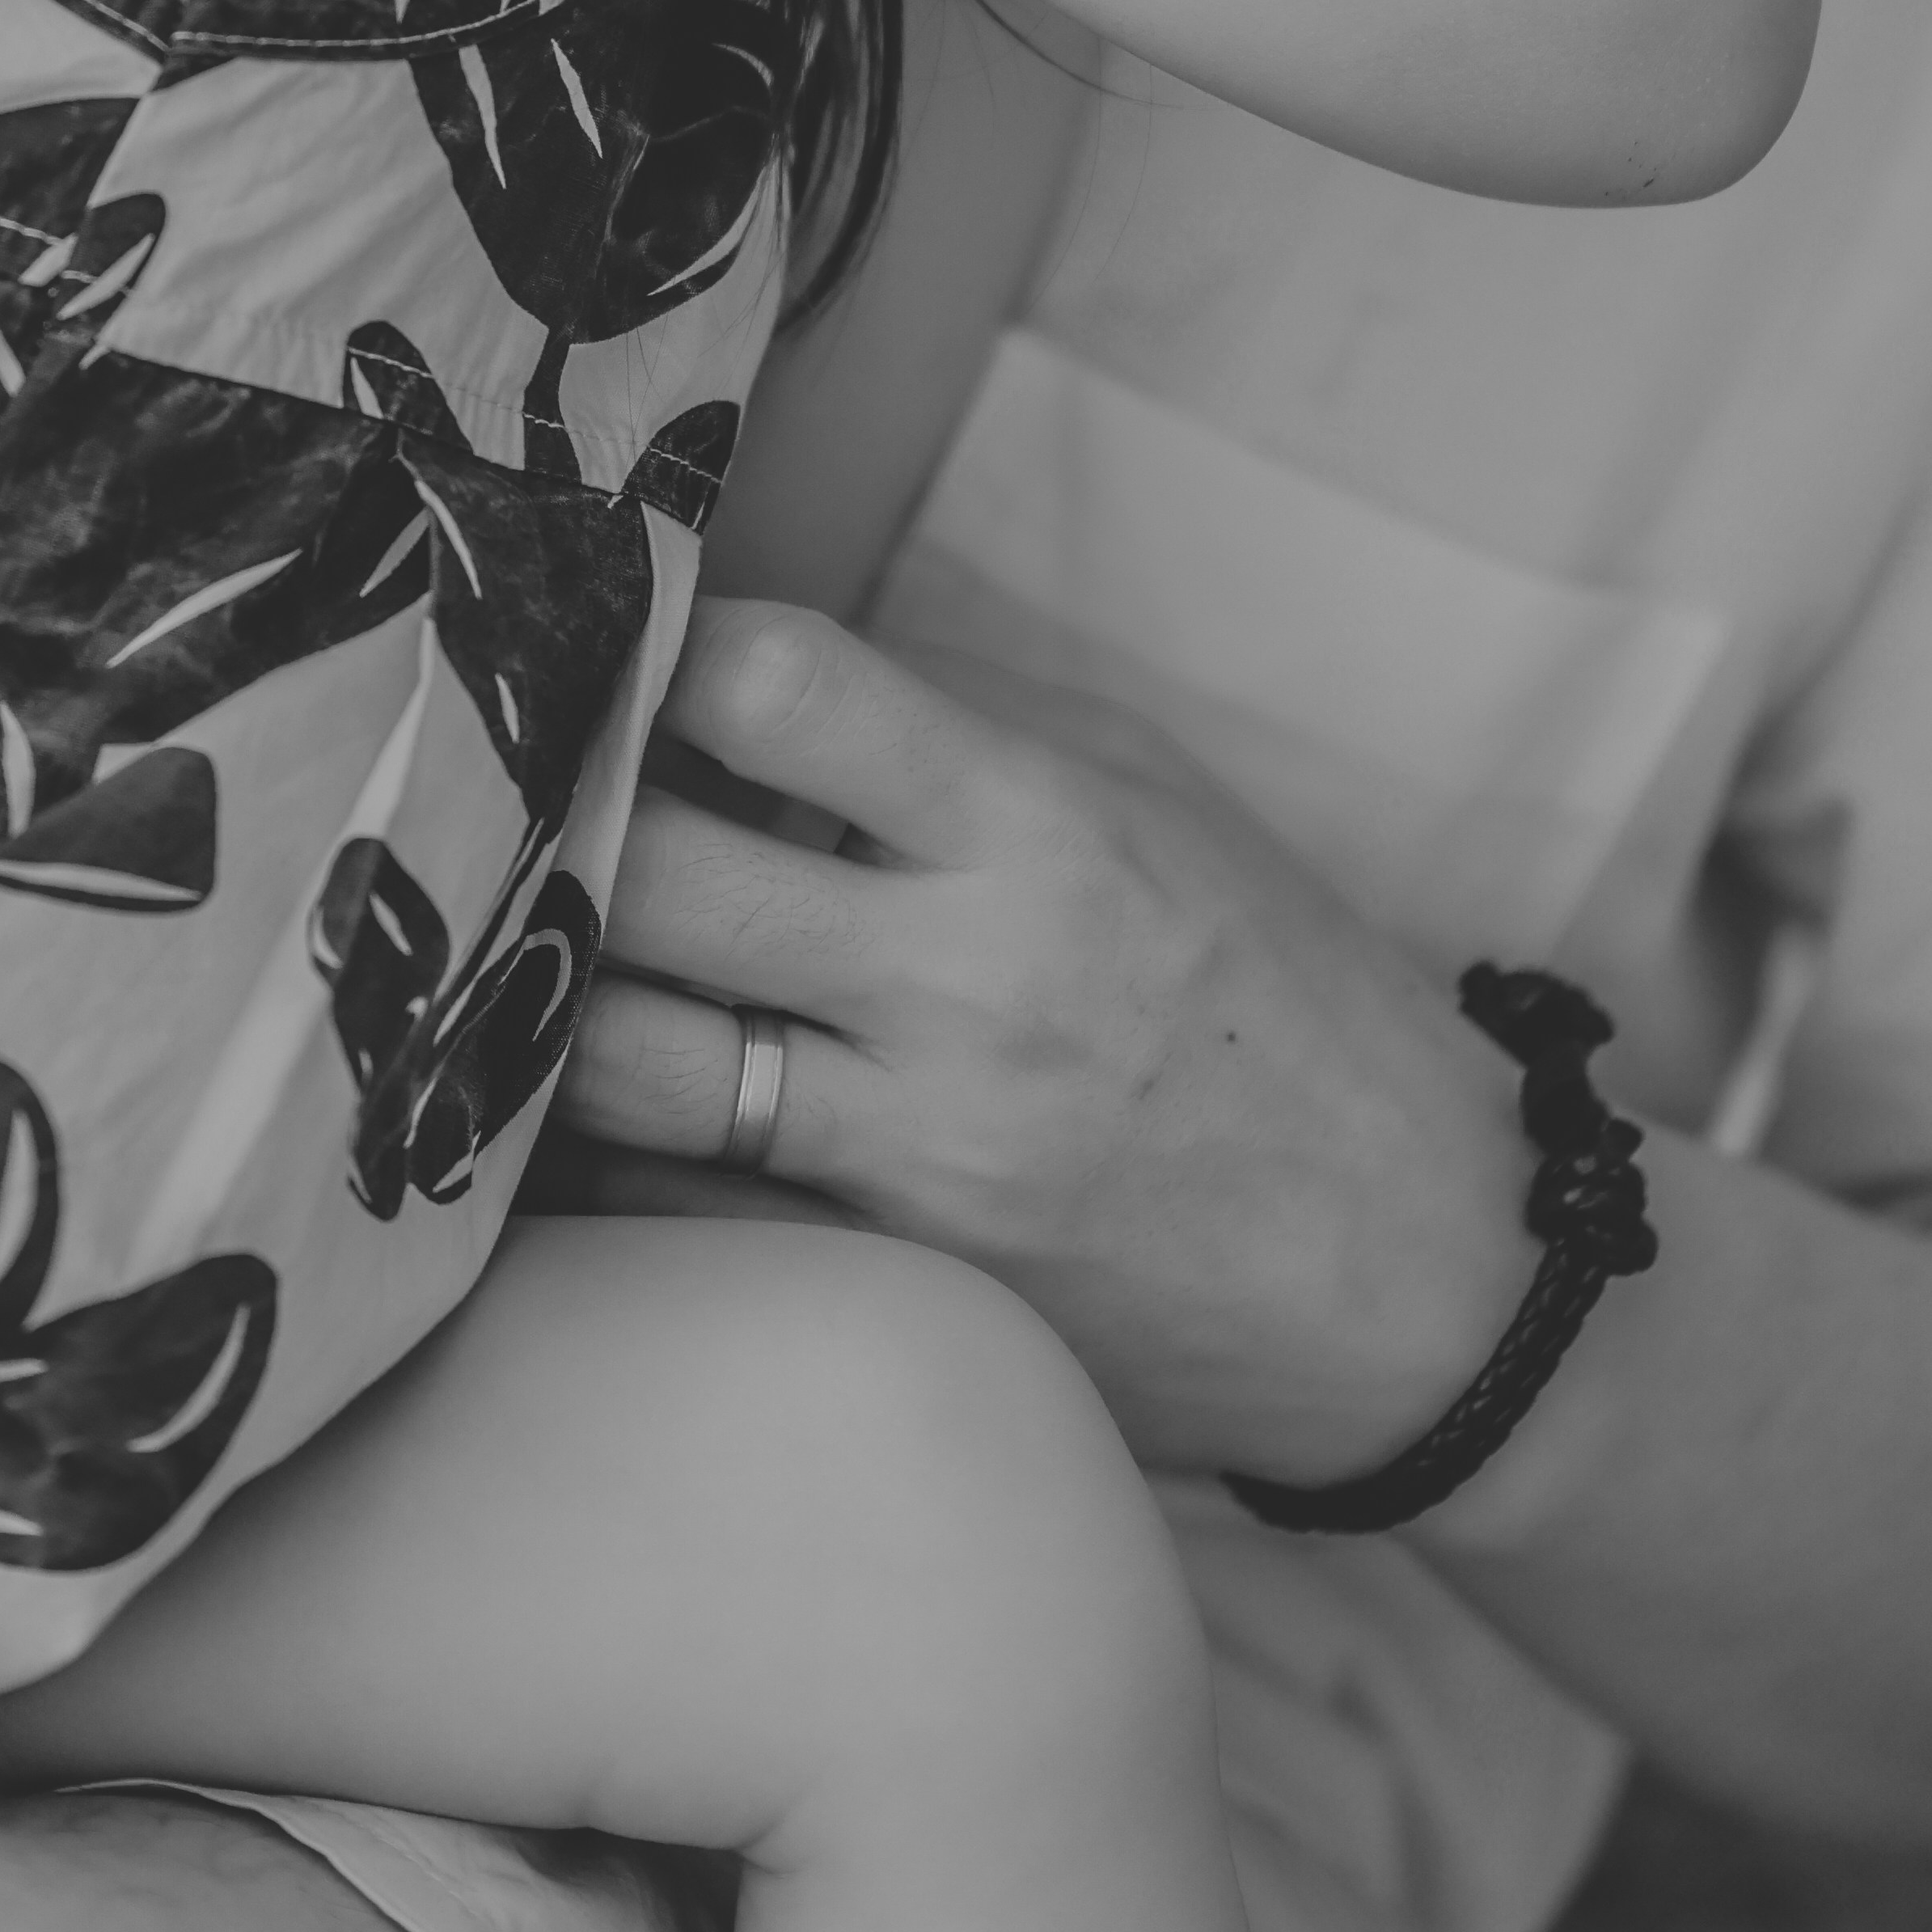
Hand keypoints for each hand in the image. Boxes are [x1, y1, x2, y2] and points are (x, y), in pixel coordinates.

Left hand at [559, 597, 1531, 1485]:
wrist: (1426, 1277)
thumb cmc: (1274, 992)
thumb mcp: (1146, 793)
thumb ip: (940, 719)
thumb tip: (728, 656)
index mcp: (1037, 829)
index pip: (776, 689)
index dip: (661, 644)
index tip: (611, 637)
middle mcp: (964, 991)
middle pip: (653, 873)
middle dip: (554, 813)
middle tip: (506, 787)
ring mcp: (915, 1162)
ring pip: (615, 1060)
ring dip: (534, 988)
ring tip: (509, 933)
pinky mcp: (887, 1294)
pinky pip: (662, 1213)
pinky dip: (585, 1144)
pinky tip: (560, 1086)